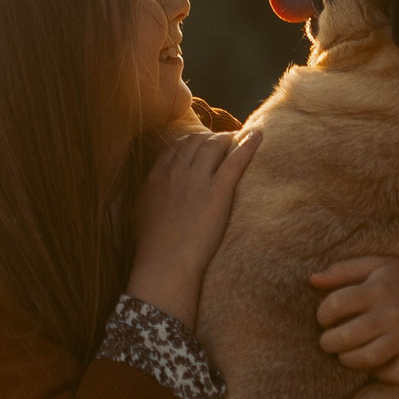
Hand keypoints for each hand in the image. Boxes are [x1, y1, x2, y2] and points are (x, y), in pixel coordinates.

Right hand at [127, 128, 260, 324]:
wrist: (165, 263)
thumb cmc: (152, 246)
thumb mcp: (141, 212)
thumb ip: (149, 193)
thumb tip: (153, 188)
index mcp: (157, 176)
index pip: (177, 146)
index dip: (193, 142)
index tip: (202, 145)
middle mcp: (177, 171)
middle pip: (197, 141)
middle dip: (211, 138)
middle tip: (224, 142)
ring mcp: (198, 179)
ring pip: (215, 144)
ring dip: (228, 138)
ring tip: (239, 138)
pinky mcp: (219, 190)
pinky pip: (235, 160)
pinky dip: (248, 144)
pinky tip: (258, 136)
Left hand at [310, 255, 398, 383]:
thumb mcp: (377, 263)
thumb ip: (343, 270)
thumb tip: (312, 280)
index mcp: (378, 288)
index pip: (335, 305)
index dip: (322, 315)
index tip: (325, 318)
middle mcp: (392, 313)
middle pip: (346, 336)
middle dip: (328, 342)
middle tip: (328, 340)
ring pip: (367, 359)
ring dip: (348, 360)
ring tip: (345, 354)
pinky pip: (394, 375)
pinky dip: (379, 375)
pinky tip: (373, 365)